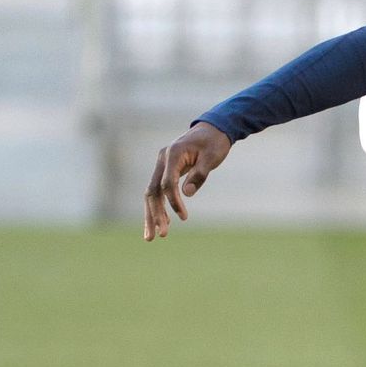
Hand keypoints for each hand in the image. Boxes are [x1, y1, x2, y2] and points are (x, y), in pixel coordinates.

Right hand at [143, 122, 231, 240]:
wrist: (212, 129)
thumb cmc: (214, 142)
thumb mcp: (212, 157)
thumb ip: (199, 174)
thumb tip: (187, 194)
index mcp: (173, 153)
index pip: (168, 183)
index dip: (174, 201)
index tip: (184, 217)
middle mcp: (162, 159)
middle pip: (152, 191)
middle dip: (155, 214)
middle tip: (161, 236)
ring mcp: (161, 165)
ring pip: (151, 193)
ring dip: (151, 215)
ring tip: (151, 237)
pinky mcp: (164, 170)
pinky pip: (157, 191)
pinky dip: (157, 207)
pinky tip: (161, 223)